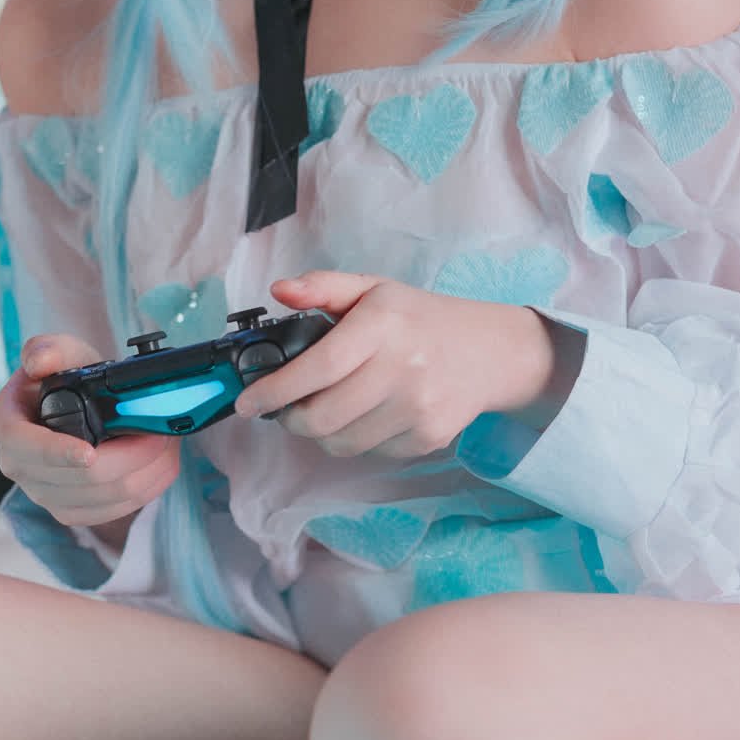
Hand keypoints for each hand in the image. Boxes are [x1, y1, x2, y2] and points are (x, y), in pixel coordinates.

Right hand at [0, 333, 180, 532]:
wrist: (72, 408)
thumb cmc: (64, 380)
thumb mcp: (59, 354)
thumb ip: (50, 349)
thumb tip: (40, 362)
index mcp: (9, 428)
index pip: (31, 450)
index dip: (60, 454)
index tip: (90, 452)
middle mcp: (21, 467)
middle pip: (83, 479)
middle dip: (132, 456)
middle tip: (162, 433)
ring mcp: (45, 495)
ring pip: (107, 498)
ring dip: (148, 472)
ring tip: (168, 444)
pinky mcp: (71, 512)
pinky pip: (114, 511)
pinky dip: (147, 489)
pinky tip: (161, 467)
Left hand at [232, 273, 554, 461]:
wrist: (490, 351)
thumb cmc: (420, 319)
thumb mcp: (374, 289)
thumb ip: (323, 287)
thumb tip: (279, 290)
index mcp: (383, 325)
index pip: (317, 368)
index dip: (275, 391)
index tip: (249, 402)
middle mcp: (404, 367)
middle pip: (323, 417)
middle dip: (292, 419)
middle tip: (288, 408)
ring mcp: (419, 407)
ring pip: (341, 443)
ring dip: (321, 434)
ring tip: (326, 411)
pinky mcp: (429, 437)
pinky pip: (370, 453)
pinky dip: (356, 440)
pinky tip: (366, 416)